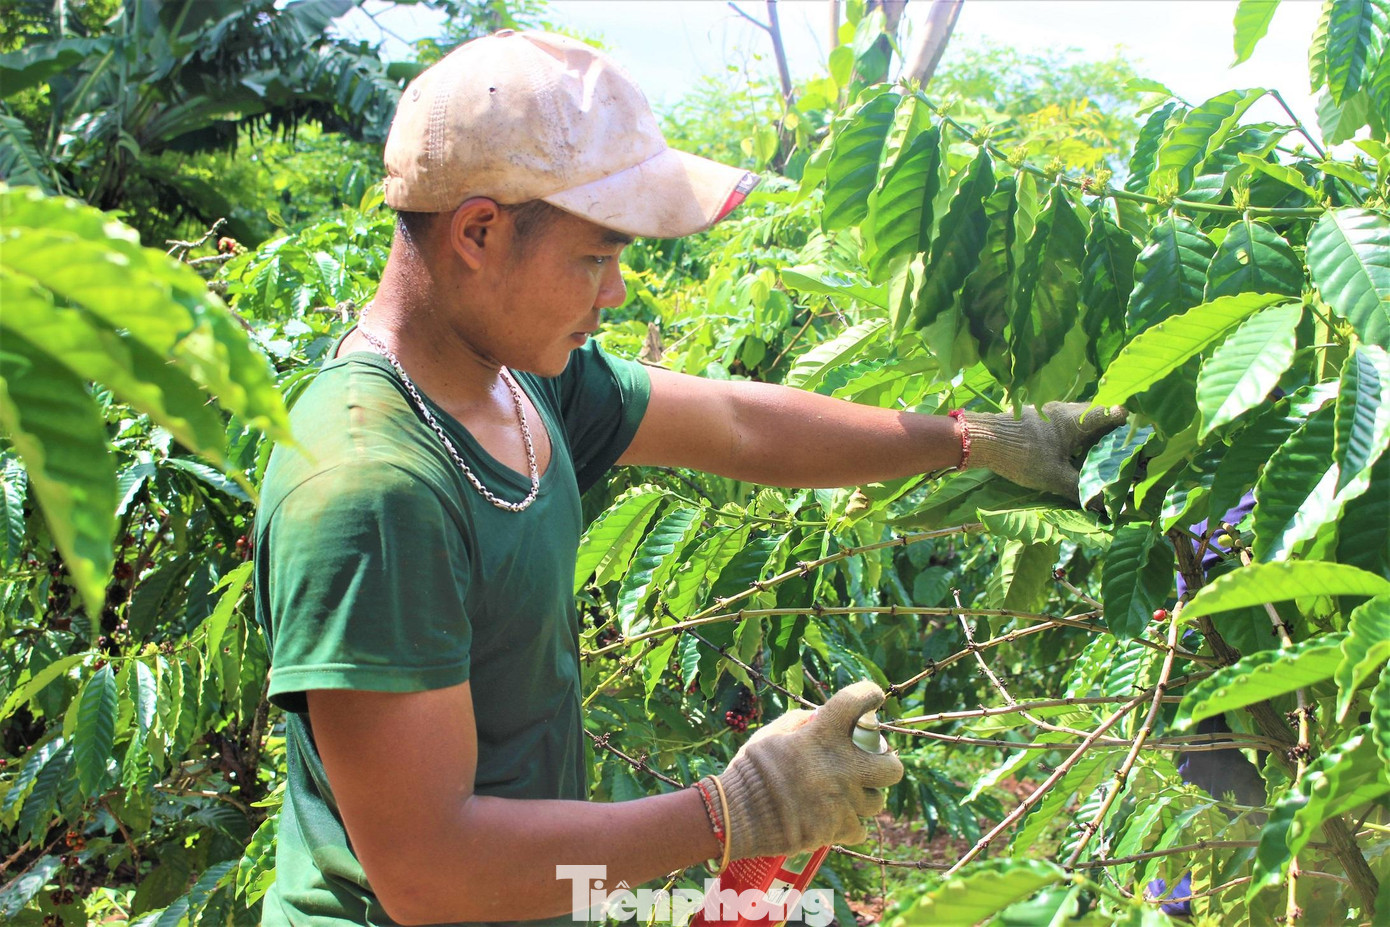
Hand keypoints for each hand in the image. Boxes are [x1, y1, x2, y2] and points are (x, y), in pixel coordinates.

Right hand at [702, 681, 903, 860]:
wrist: (737, 814)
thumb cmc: (751, 770)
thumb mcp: (772, 734)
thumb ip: (801, 722)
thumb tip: (821, 716)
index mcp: (822, 734)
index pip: (858, 700)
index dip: (869, 695)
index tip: (870, 699)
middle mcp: (839, 765)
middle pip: (892, 766)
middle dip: (885, 764)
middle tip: (868, 764)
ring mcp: (842, 799)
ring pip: (877, 802)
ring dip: (864, 798)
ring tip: (845, 795)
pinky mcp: (837, 828)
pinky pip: (859, 828)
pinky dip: (849, 825)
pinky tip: (835, 818)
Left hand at [963, 402, 1128, 501]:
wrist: (980, 440)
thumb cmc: (1020, 454)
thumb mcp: (1054, 476)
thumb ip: (1083, 490)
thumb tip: (1106, 509)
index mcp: (1077, 417)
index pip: (1116, 413)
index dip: (1133, 428)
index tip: (1143, 446)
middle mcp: (1068, 410)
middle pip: (1103, 419)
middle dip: (1117, 439)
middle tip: (1129, 460)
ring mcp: (1053, 414)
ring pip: (1085, 424)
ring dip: (1098, 441)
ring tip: (1108, 463)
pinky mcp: (1041, 422)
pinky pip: (1070, 428)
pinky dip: (1080, 442)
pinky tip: (1079, 459)